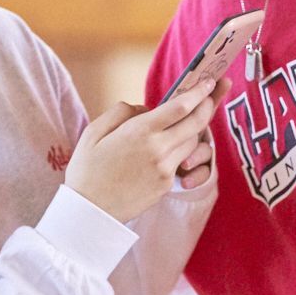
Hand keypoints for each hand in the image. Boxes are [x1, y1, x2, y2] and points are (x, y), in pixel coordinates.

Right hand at [67, 77, 227, 221]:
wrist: (89, 212)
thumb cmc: (86, 169)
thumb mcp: (94, 131)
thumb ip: (121, 112)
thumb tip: (144, 108)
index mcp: (140, 131)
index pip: (180, 107)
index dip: (198, 92)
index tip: (208, 82)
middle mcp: (158, 149)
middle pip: (196, 124)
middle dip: (207, 107)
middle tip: (209, 96)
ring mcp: (165, 170)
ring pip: (192, 143)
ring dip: (193, 130)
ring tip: (187, 121)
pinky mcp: (166, 185)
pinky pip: (181, 162)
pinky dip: (180, 150)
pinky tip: (170, 146)